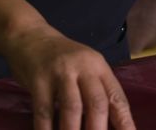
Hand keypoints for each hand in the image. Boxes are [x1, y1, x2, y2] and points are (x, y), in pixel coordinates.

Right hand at [4, 24, 134, 129]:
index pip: (116, 97)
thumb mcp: (85, 67)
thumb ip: (97, 91)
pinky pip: (44, 110)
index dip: (125, 121)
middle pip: (97, 103)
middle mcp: (83, 67)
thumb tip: (111, 125)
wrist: (30, 35)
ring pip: (72, 108)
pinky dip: (47, 129)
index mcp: (99, 66)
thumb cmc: (61, 59)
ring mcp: (60, 72)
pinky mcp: (38, 79)